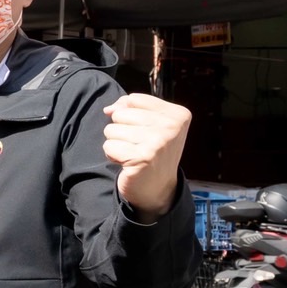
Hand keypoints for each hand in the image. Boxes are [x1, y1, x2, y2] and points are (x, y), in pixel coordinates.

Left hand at [103, 94, 190, 221]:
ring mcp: (158, 143)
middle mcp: (171, 127)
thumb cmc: (151, 151)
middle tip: (137, 146)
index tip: (144, 131)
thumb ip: (129, 108)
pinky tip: (127, 163)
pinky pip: (109, 146)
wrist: (157, 188)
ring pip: (111, 130)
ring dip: (116, 144)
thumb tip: (108, 109)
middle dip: (121, 131)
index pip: (133, 99)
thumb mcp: (149, 124)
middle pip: (120, 114)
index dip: (129, 115)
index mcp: (178, 114)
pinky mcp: (142, 158)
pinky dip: (113, 156)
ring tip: (132, 154)